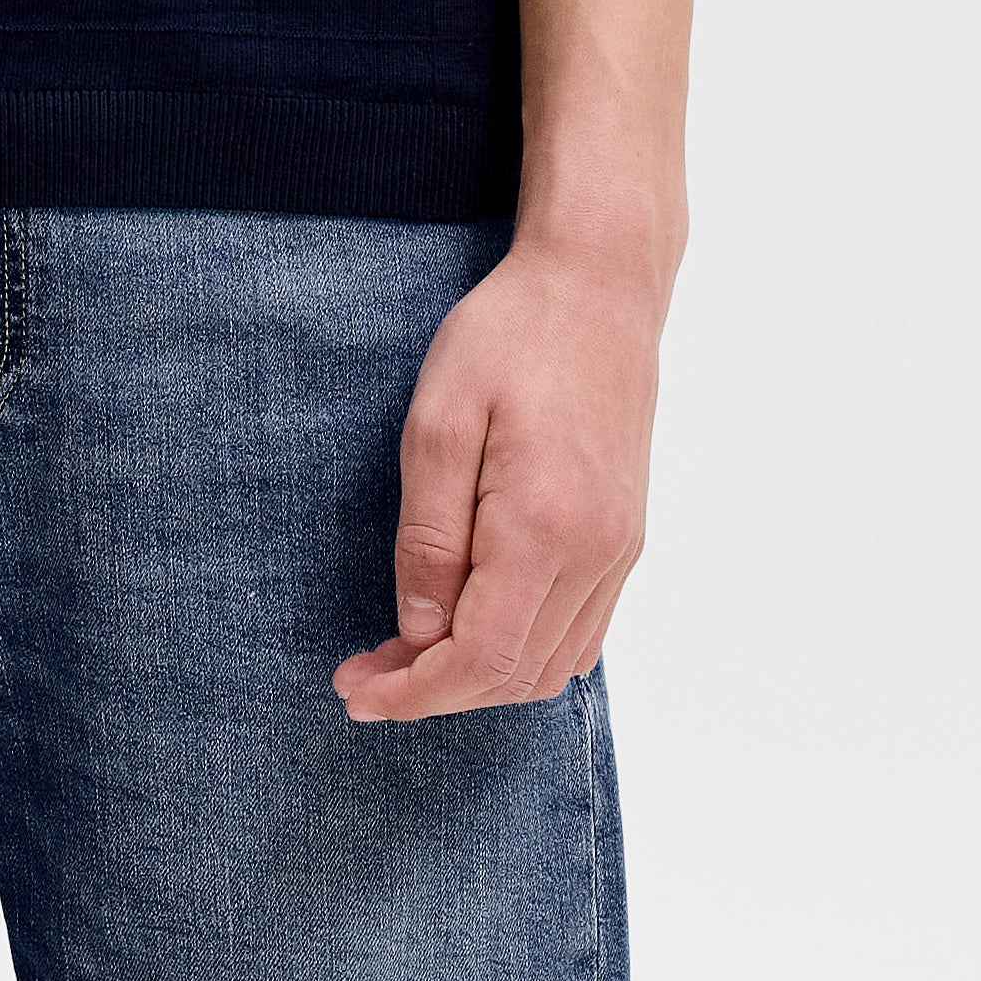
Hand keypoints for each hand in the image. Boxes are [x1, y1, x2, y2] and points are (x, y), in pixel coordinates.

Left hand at [334, 231, 661, 720]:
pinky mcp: (626, 537)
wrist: (598, 287)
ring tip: (407, 655)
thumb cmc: (508, 338)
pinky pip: (581, 632)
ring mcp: (620, 549)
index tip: (355, 692)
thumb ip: (429, 540)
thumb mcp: (438, 425)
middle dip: (434, 692)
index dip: (413, 694)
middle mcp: (598, 552)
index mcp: (546, 527)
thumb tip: (420, 633)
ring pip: (553, 666)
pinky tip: (469, 627)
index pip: (481, 659)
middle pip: (516, 676)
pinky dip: (522, 654)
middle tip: (364, 672)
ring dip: (478, 679)